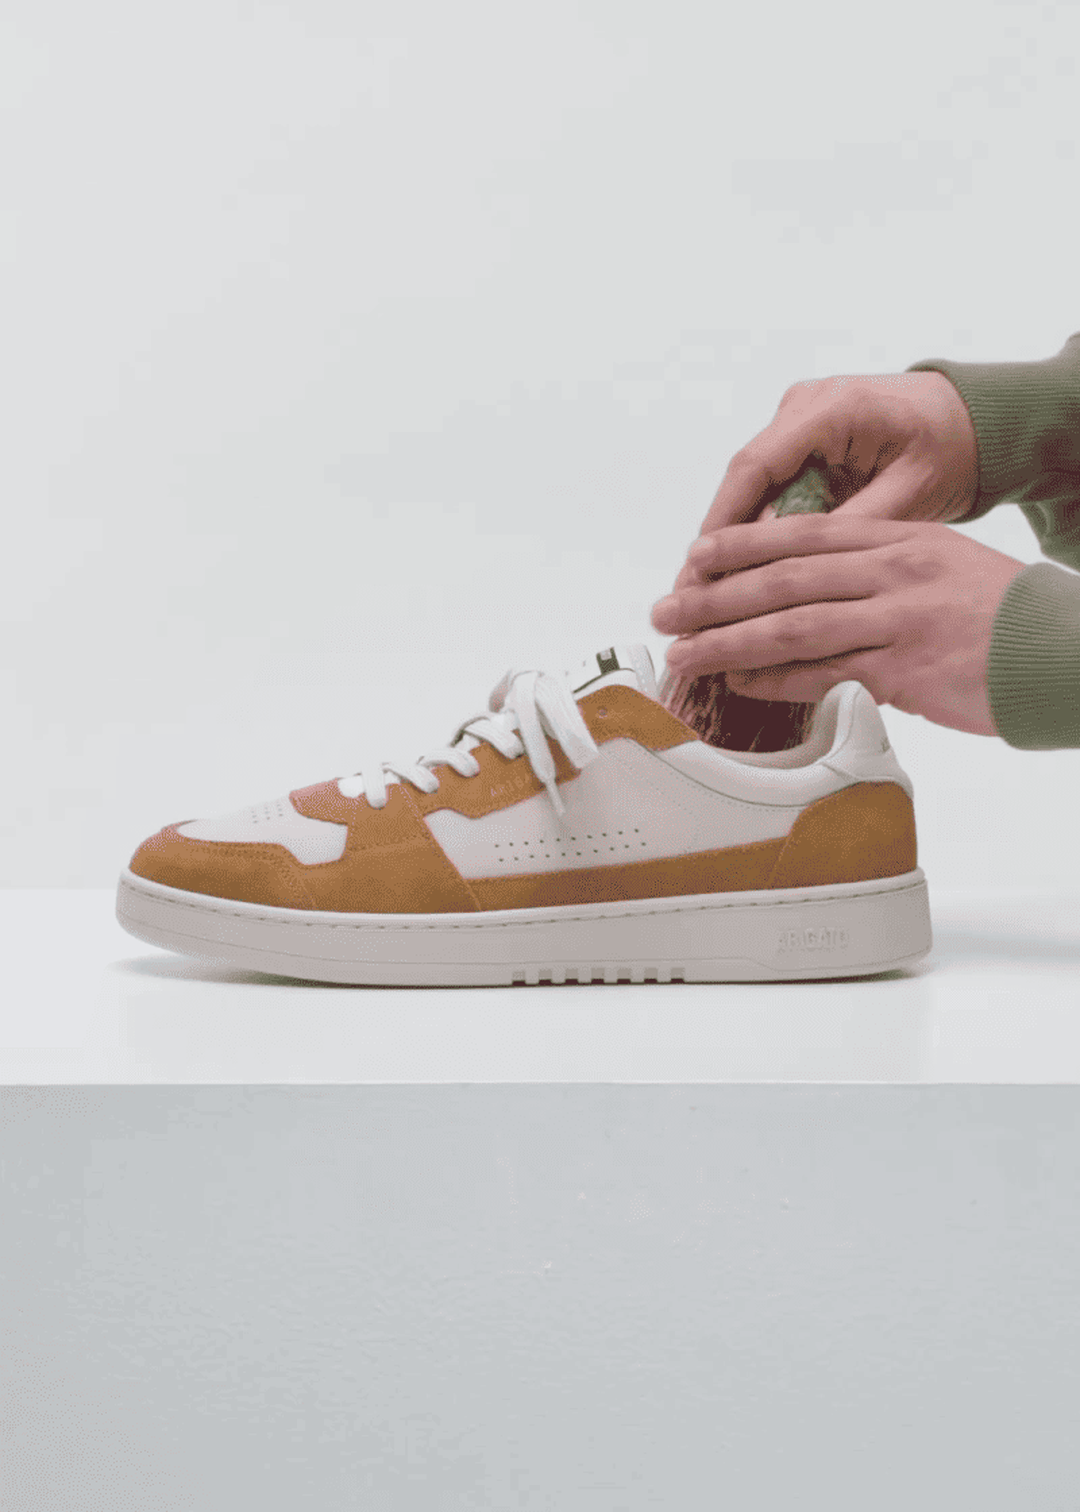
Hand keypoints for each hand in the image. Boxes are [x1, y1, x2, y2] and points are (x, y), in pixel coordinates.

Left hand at [652, 514, 1026, 738]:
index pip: (802, 534)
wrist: (1061, 650)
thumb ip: (881, 570)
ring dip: (728, 640)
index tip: (697, 557)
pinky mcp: (904, 670)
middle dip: (715, 595)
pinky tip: (742, 682)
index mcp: (898, 539)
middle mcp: (891, 571)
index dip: (742, 545)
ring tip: (685, 653)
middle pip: (782, 579)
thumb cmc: (1003, 613)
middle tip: (668, 611)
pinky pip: (823, 673)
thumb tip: (821, 588)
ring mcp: (896, 620)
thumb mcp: (942, 565)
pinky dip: (775, 679)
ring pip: (791, 626)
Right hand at [671, 371, 978, 595]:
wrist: (974, 420)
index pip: (754, 468)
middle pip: (741, 484)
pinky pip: (768, 495)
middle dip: (715, 546)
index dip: (723, 526)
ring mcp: (797, 424)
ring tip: (701, 599)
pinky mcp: (799, 446)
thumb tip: (796, 577)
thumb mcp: (910, 493)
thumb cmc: (951, 447)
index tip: (701, 574)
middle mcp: (802, 409)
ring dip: (729, 547)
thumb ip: (853, 527)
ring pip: (749, 493)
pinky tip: (734, 582)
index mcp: (830, 409)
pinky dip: (755, 538)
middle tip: (687, 599)